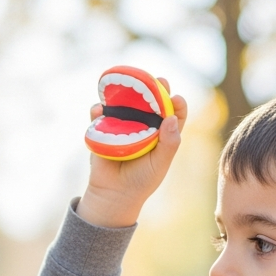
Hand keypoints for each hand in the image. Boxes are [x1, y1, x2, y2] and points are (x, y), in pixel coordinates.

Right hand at [77, 78, 189, 228]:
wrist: (113, 194)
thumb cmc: (141, 180)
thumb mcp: (160, 164)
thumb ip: (169, 143)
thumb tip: (171, 117)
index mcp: (161, 133)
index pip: (173, 113)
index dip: (177, 104)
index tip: (176, 99)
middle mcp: (143, 125)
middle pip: (150, 101)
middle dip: (155, 88)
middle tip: (159, 81)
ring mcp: (122, 125)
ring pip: (125, 104)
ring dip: (126, 93)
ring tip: (128, 86)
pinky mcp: (103, 130)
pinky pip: (99, 115)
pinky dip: (98, 110)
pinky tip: (99, 108)